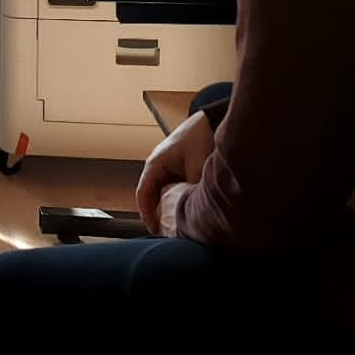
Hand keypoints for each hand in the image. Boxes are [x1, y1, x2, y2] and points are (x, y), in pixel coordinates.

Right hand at [135, 109, 214, 226]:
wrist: (211, 120)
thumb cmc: (200, 138)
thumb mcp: (197, 168)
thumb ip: (192, 191)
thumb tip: (194, 212)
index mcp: (155, 163)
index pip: (143, 193)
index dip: (146, 214)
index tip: (154, 230)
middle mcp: (158, 165)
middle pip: (152, 195)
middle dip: (159, 213)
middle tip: (168, 233)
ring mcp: (168, 165)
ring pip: (163, 191)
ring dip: (169, 205)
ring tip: (179, 223)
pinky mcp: (179, 165)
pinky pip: (173, 186)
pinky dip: (177, 197)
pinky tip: (189, 207)